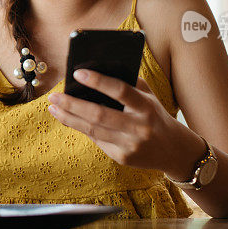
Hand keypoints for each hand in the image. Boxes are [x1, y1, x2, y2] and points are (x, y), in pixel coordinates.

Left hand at [47, 69, 201, 174]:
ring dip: (69, 118)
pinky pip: (97, 140)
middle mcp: (139, 127)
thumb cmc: (155, 115)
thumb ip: (128, 83)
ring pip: (92, 130)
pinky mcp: (123, 158)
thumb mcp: (148, 97)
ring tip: (53, 107)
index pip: (120, 91)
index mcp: (146, 107)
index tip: (77, 72)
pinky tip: (68, 118)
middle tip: (54, 95)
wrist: (174, 151)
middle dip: (72, 104)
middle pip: (99, 114)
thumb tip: (95, 70)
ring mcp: (130, 145)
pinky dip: (81, 128)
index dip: (98, 81)